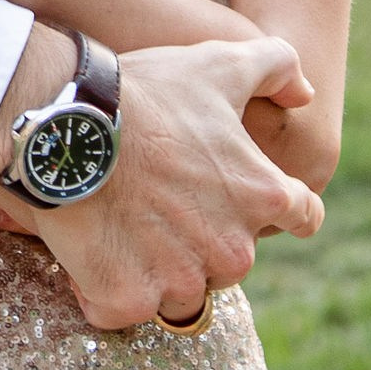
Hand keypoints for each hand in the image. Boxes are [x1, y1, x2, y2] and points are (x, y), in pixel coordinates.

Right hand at [0, 38, 322, 334]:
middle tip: (156, 201)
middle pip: (228, 259)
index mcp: (262, 197)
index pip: (303, 217)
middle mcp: (232, 251)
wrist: (66, 124)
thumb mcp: (219, 62)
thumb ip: (277, 66)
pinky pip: (121, 307)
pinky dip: (105, 286)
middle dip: (200, 238)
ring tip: (119, 225)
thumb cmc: (144, 93)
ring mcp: (180, 281)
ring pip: (177, 290)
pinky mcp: (128, 301)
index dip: (272, 205)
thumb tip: (304, 94)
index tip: (239, 200)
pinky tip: (87, 247)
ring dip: (154, 269)